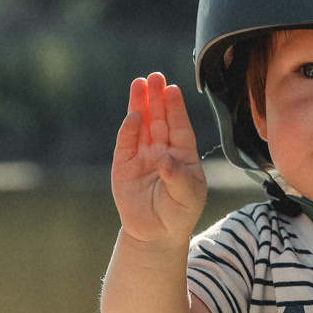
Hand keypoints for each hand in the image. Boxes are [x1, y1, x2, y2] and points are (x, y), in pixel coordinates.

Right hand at [111, 74, 207, 245]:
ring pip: (142, 125)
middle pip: (159, 119)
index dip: (176, 109)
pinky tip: (133, 116)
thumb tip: (164, 158)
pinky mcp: (124, 165)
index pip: (180, 127)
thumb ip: (179, 177)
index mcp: (182, 155)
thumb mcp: (188, 197)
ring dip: (140, 105)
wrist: (156, 235)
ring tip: (139, 83)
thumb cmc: (179, 214)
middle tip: (155, 77)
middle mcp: (162, 150)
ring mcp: (142, 156)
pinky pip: (126, 144)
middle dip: (157, 98)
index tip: (173, 90)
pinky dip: (128, 130)